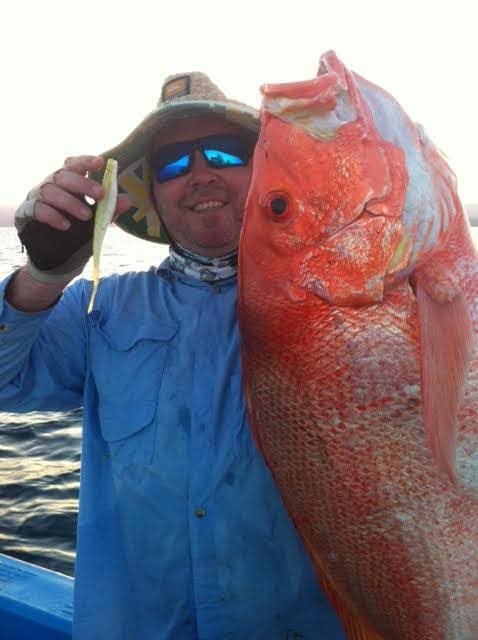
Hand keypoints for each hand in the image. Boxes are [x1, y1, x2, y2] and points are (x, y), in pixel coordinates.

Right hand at [15, 155, 130, 283]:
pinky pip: (37, 208)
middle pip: (63, 175)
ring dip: (70, 202)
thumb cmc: (78, 234)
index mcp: (69, 183)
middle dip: (82, 183)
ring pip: (50, 190)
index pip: (74, 165)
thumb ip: (109, 211)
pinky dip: (53, 215)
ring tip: (86, 216)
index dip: (85, 161)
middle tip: (99, 194)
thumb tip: (127, 200)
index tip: (101, 163)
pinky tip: (66, 226)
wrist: (59, 259)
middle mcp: (52, 185)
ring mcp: (37, 197)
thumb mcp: (97, 223)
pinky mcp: (27, 213)